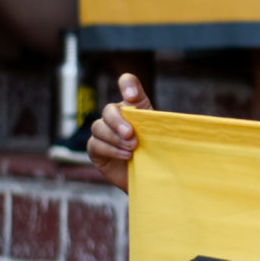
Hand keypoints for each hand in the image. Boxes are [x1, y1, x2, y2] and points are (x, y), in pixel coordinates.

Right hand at [87, 73, 152, 191]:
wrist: (151, 178)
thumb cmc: (158, 153)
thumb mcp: (163, 134)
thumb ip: (160, 121)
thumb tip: (162, 115)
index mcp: (134, 106)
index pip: (128, 83)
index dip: (128, 84)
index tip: (132, 95)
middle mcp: (116, 116)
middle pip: (109, 109)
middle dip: (118, 122)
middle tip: (131, 134)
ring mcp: (103, 132)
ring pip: (99, 127)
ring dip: (115, 138)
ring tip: (132, 149)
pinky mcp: (96, 149)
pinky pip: (96, 144)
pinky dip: (111, 149)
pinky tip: (126, 156)